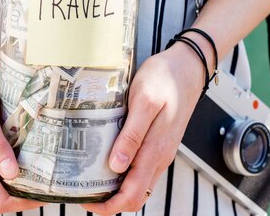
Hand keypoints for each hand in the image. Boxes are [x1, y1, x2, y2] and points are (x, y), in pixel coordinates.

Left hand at [81, 42, 206, 214]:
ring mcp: (160, 150)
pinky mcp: (157, 142)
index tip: (85, 199)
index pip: (132, 195)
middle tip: (80, 188)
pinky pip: (140, 167)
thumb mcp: (145, 101)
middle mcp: (160, 156)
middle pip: (133, 194)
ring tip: (88, 174)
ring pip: (136, 182)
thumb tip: (117, 165)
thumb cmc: (165, 78)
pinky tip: (105, 157)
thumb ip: (132, 135)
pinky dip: (121, 170)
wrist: (188, 66)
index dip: (108, 205)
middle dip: (107, 199)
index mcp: (156, 150)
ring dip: (113, 186)